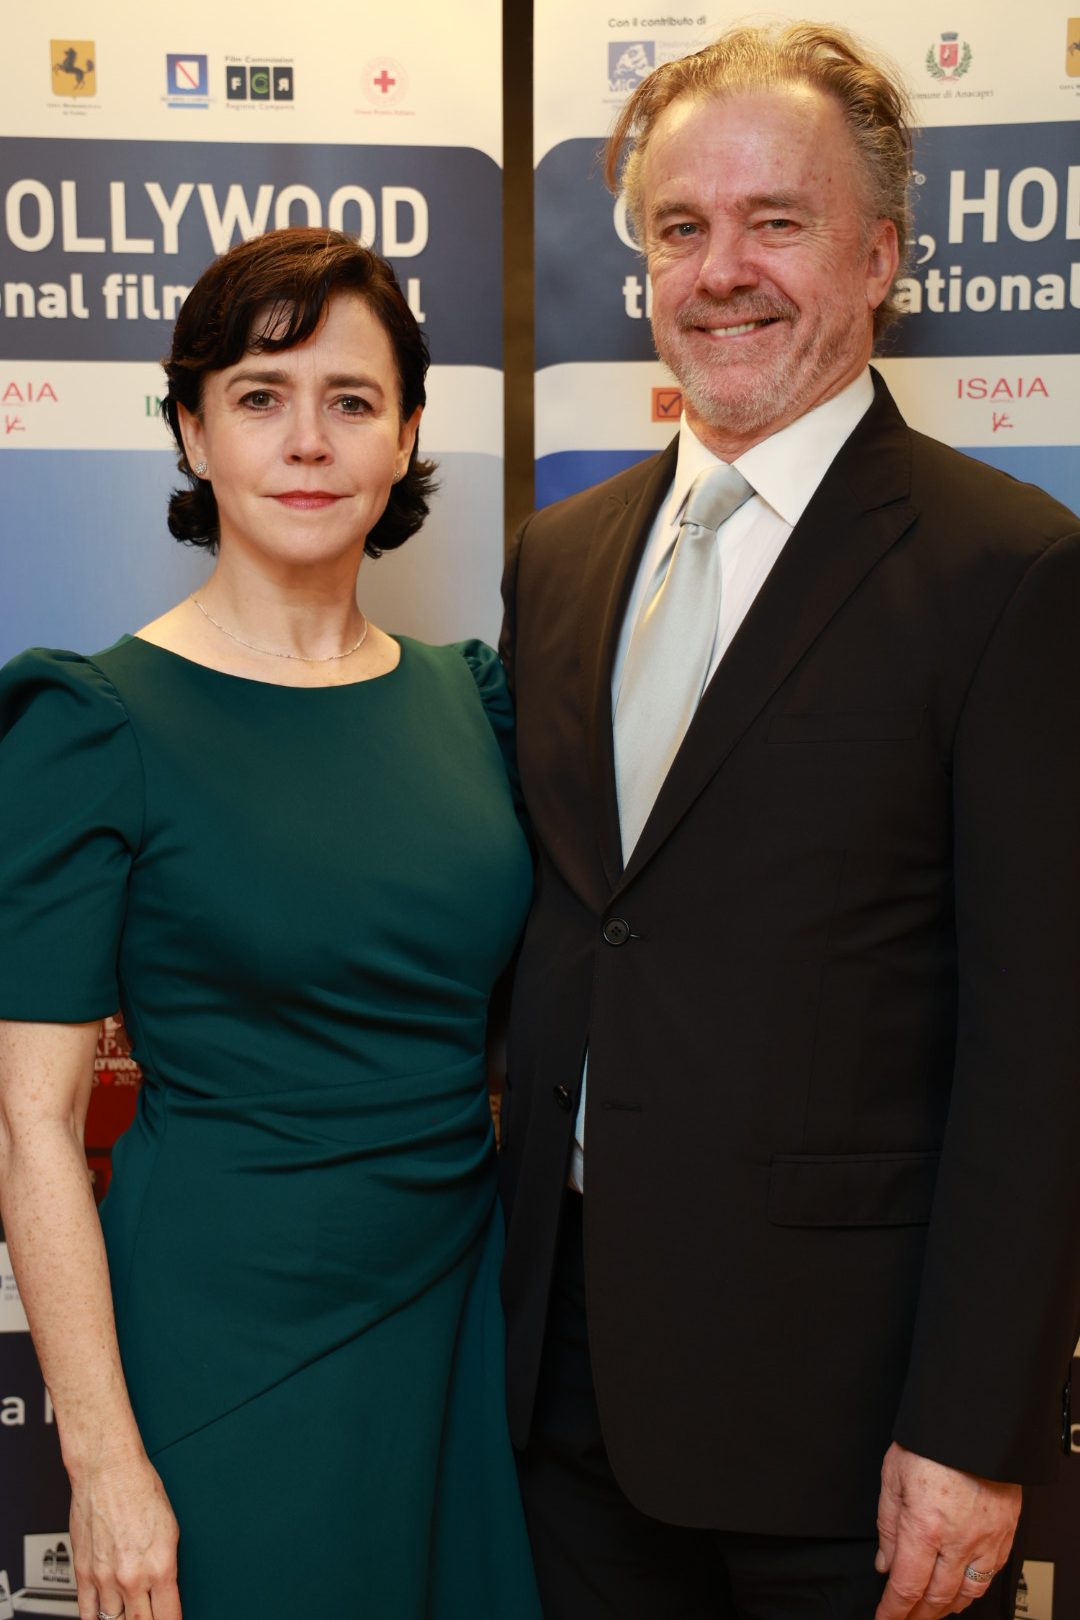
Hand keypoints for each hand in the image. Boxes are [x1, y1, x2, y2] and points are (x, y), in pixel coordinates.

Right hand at [70, 1452, 181, 1619]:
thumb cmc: (141, 1490)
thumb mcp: (171, 1529)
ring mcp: (104, 1578)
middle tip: (151, 1618)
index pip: (169, 1617)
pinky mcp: (82, 1574)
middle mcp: (132, 1577)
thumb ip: (167, 1566)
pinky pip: (87, 1613)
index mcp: (160, 1566)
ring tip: (129, 1616)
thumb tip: (166, 1591)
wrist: (108, 1471)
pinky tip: (105, 1618)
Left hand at [874, 1442, 1019, 1617]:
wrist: (975, 1422)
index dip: (892, 1610)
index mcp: (925, 1526)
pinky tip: (961, 1589)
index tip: (883, 1619)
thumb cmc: (932, 1441)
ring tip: (930, 1610)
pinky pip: (989, 1574)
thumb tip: (885, 1563)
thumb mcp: (893, 1477)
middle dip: (917, 1615)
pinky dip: (972, 1590)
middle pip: (937, 1597)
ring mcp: (985, 1539)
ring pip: (967, 1592)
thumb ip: (888, 1525)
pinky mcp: (1004, 1534)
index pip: (906, 1586)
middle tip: (903, 1618)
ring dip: (945, 1607)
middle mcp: (958, 1540)